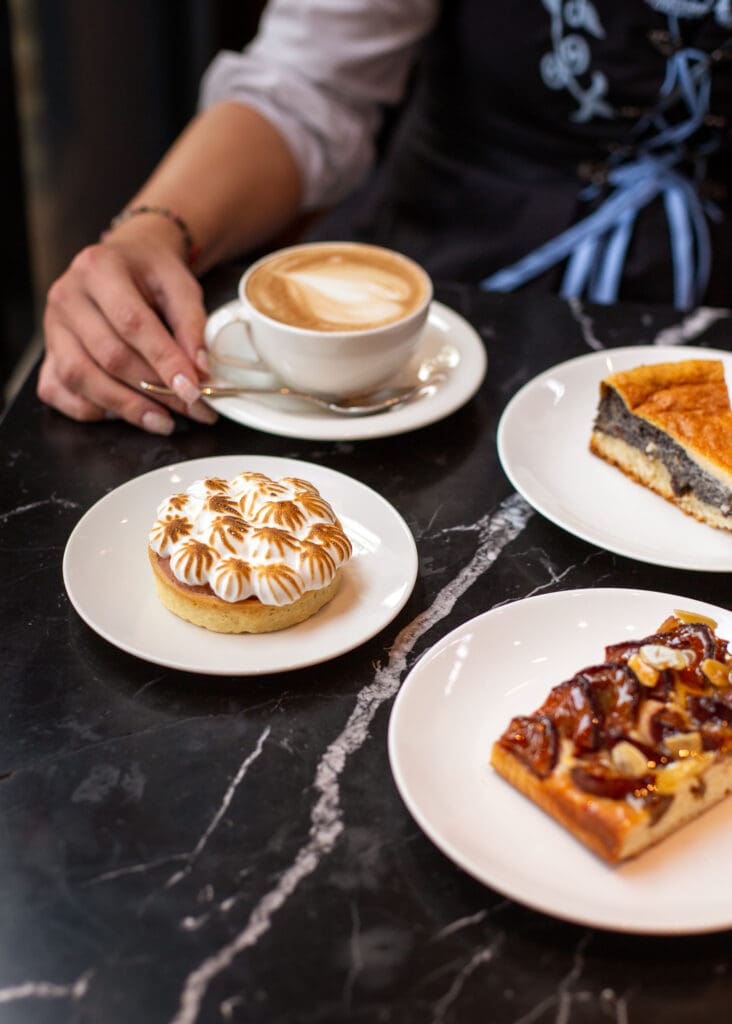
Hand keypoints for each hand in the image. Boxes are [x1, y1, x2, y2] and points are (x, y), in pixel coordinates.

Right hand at [37, 216, 216, 433]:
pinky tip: (124, 411)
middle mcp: (67, 297)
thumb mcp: (179, 283)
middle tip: (190, 409)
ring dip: (125, 407)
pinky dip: (91, 409)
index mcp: (99, 268)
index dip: (164, 361)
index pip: (132, 323)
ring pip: (80, 377)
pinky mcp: (47, 353)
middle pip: (109, 355)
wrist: (123, 261)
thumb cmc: (150, 272)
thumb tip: (199, 371)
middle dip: (154, 390)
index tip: (193, 390)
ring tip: (163, 420)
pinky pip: (57, 391)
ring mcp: (52, 327)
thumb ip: (191, 324)